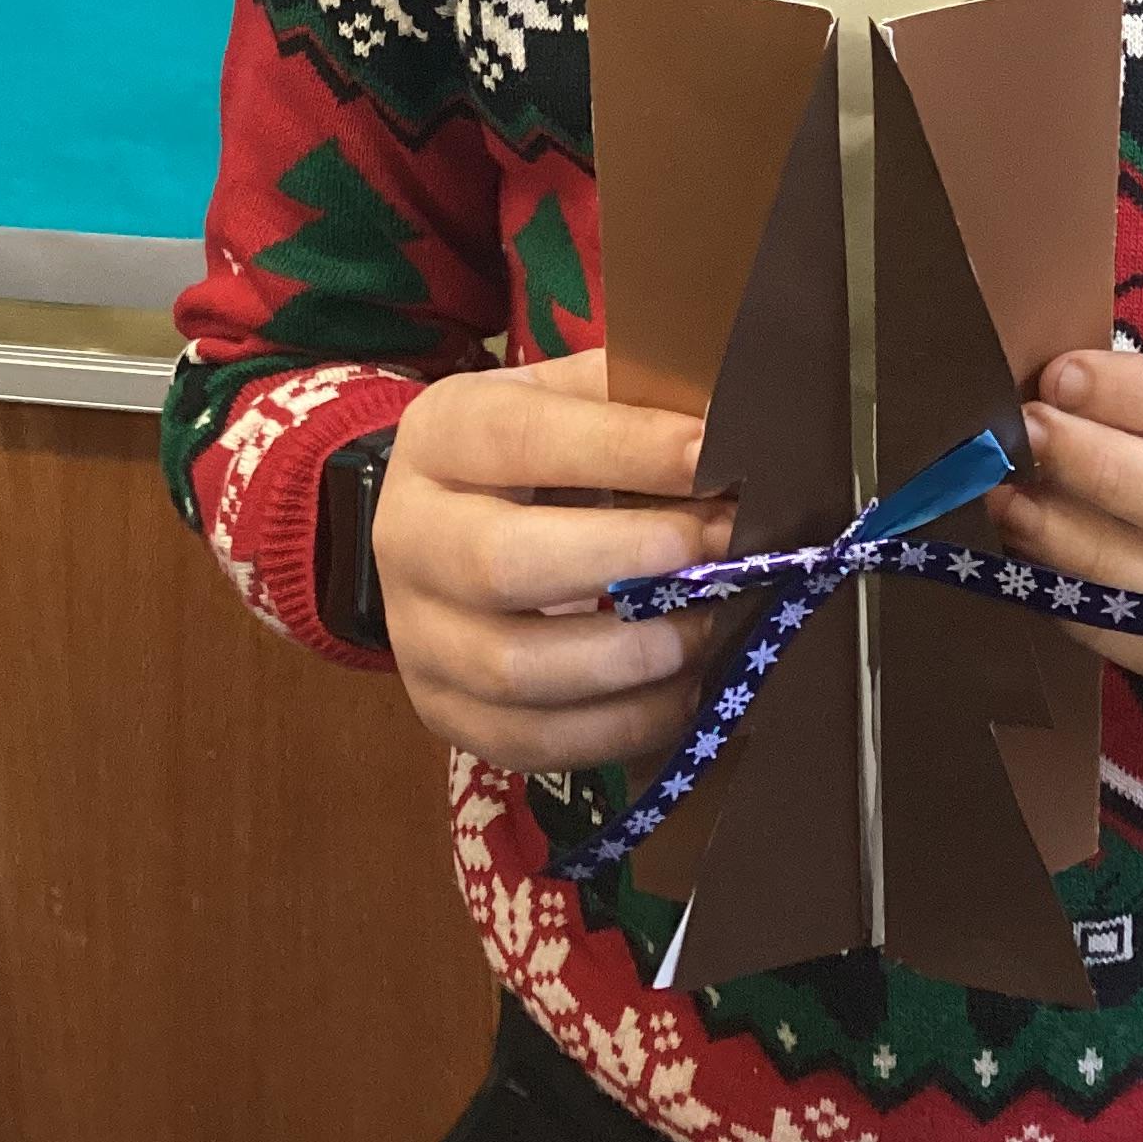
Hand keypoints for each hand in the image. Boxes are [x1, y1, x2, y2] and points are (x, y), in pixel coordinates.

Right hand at [375, 348, 735, 778]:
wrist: (457, 524)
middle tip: (717, 550)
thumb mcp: (574, 400)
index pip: (522, 438)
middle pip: (499, 562)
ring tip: (707, 626)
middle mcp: (408, 535)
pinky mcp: (442, 710)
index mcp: (442, 436)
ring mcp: (416, 635)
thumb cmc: (546, 451)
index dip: (621, 448)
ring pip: (511, 668)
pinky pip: (526, 742)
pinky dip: (616, 725)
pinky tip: (681, 691)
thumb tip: (734, 424)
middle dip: (624, 561)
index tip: (710, 456)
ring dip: (628, 656)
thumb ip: (639, 402)